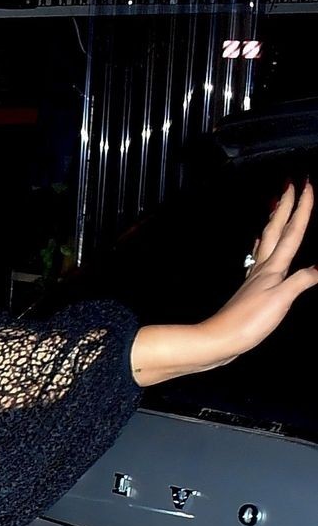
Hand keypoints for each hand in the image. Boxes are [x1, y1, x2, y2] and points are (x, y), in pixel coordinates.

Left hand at [132, 182, 317, 383]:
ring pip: (266, 243)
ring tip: (276, 209)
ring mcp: (254, 280)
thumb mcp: (281, 300)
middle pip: (275, 230)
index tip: (308, 186)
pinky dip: (264, 249)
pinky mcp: (250, 293)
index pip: (292, 233)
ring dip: (274, 223)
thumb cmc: (247, 322)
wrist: (218, 341)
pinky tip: (262, 252)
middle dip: (284, 206)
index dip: (301, 209)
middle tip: (290, 184)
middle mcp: (263, 269)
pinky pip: (260, 261)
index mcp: (273, 268)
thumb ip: (302, 280)